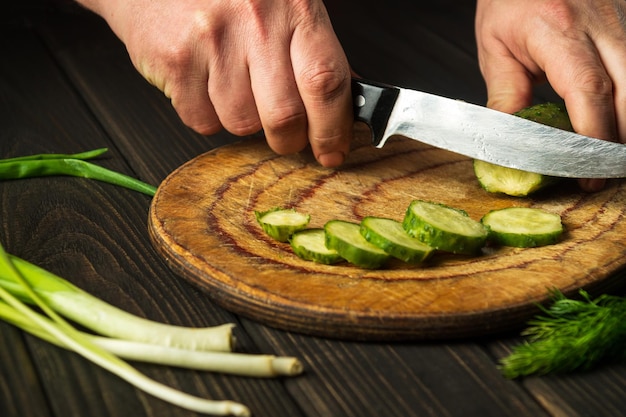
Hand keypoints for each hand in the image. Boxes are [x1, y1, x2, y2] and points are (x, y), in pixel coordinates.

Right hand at [79, 0, 352, 166]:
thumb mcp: (284, 8)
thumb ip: (314, 54)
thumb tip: (347, 104)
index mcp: (295, 6)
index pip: (326, 81)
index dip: (333, 127)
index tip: (332, 151)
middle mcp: (256, 20)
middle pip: (284, 116)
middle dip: (288, 140)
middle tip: (286, 136)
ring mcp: (213, 40)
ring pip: (242, 124)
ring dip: (243, 121)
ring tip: (235, 89)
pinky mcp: (177, 60)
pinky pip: (203, 120)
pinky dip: (208, 115)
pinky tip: (206, 84)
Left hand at [475, 0, 625, 190]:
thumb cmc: (510, 0)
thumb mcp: (495, 48)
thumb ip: (506, 95)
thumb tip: (512, 140)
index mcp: (559, 30)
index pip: (589, 89)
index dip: (594, 134)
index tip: (585, 169)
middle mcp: (600, 23)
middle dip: (620, 138)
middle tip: (603, 173)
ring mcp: (622, 20)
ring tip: (611, 155)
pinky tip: (618, 120)